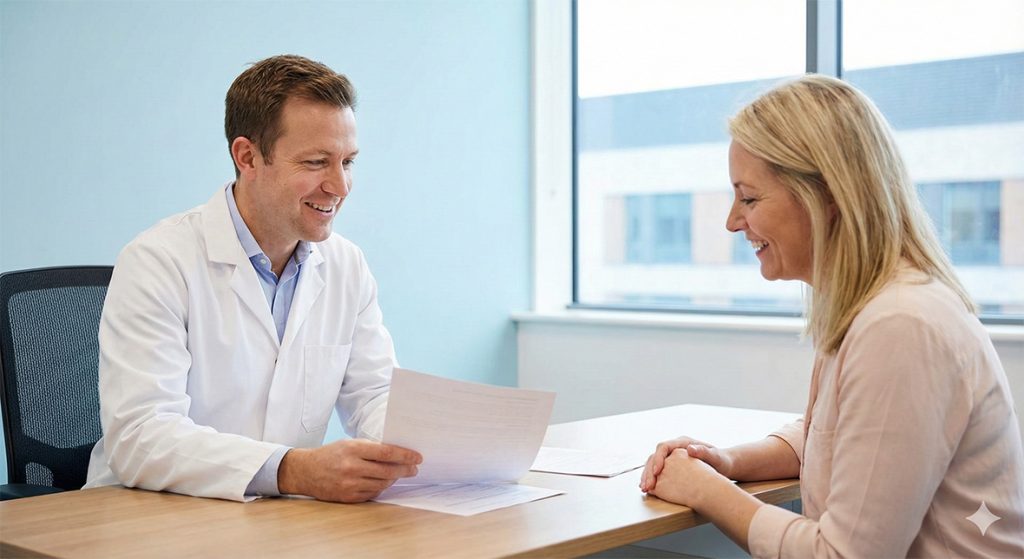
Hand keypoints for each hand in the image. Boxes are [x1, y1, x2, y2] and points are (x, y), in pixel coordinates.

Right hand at [278, 439, 421, 502]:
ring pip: (382, 484)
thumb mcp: (349, 444)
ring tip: (398, 474)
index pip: (387, 453)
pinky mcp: (348, 497)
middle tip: (414, 468)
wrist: (305, 471)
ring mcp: (349, 484)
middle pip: (388, 471)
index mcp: (353, 449)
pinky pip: (372, 494)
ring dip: (393, 480)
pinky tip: (383, 482)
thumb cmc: (331, 454)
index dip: (405, 455)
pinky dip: (380, 488)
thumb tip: (397, 454)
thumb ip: (371, 448)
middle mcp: (352, 467)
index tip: (417, 457)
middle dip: (405, 470)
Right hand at [647, 447, 727, 507]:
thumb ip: (704, 452)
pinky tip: (649, 490)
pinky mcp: (671, 466)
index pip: (664, 447)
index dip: (658, 459)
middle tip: (646, 485)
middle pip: (655, 456)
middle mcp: (674, 448)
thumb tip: (690, 449)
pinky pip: (657, 471)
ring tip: (644, 489)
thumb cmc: (721, 461)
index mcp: (682, 442)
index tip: (657, 472)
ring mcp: (671, 457)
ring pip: (653, 464)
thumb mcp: (715, 457)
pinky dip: (652, 479)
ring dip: (647, 476)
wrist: (723, 466)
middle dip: (649, 471)